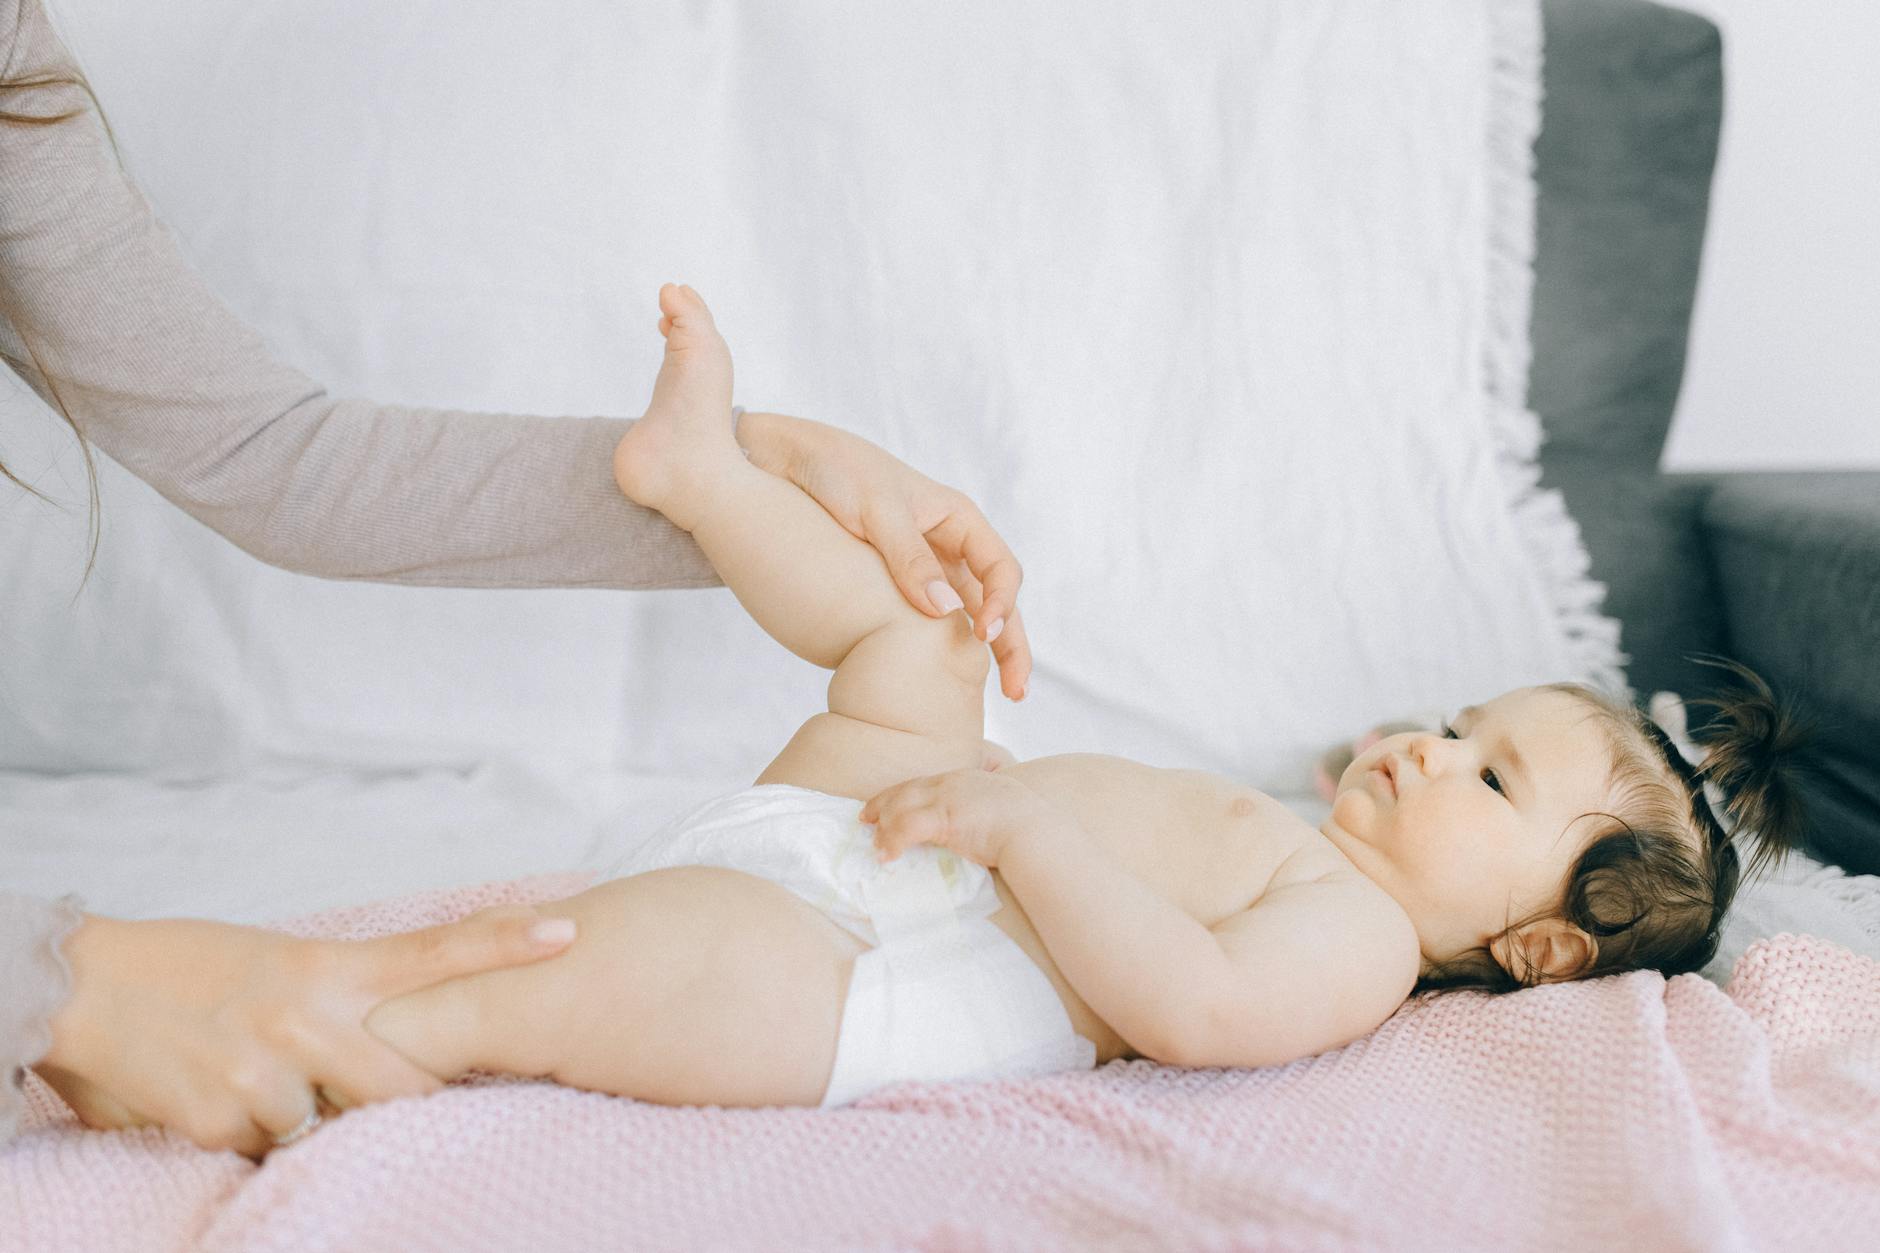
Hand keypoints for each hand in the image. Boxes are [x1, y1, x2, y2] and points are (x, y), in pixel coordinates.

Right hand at [34, 904, 577, 1160]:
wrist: (86, 988)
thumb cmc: (196, 972)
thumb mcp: (286, 964)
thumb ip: (352, 996)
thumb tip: (412, 1042)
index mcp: (328, 965)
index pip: (436, 951)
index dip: (506, 943)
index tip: (568, 929)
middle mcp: (308, 1016)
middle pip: (408, 1083)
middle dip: (407, 1098)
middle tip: (370, 1084)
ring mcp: (268, 1073)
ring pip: (337, 1125)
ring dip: (313, 1116)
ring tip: (255, 1074)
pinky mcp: (225, 1122)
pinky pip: (274, 1149)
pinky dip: (256, 1135)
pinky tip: (218, 1095)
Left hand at [739, 411, 1032, 700]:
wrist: (781, 460)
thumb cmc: (833, 469)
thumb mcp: (874, 508)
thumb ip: (909, 557)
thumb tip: (946, 610)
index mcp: (956, 517)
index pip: (1001, 568)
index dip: (1002, 604)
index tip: (982, 634)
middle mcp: (948, 545)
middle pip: (995, 600)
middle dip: (1011, 646)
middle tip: (1014, 692)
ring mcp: (923, 568)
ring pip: (965, 616)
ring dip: (980, 655)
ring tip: (990, 699)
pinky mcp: (892, 586)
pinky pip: (925, 620)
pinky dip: (938, 647)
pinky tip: (935, 678)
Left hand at [859, 767, 1057, 868]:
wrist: (1037, 833)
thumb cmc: (1029, 829)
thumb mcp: (1006, 810)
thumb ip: (987, 814)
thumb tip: (981, 831)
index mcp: (967, 778)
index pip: (925, 782)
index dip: (902, 793)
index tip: (887, 804)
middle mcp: (953, 782)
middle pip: (907, 789)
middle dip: (883, 803)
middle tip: (865, 818)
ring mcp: (947, 798)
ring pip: (901, 807)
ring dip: (884, 828)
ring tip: (875, 845)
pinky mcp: (944, 818)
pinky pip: (906, 828)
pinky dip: (892, 842)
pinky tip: (887, 856)